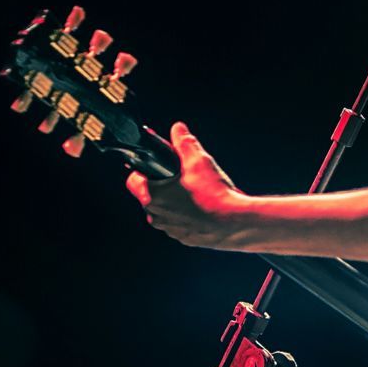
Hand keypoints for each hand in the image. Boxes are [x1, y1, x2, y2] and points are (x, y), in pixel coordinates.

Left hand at [125, 122, 246, 249]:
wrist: (235, 222)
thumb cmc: (213, 195)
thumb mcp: (198, 160)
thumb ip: (184, 141)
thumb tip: (178, 129)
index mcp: (152, 196)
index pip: (133, 179)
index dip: (144, 168)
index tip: (157, 165)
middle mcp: (156, 216)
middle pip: (149, 194)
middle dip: (162, 183)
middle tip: (181, 175)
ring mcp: (170, 229)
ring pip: (164, 209)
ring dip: (174, 200)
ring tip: (194, 190)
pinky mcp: (184, 237)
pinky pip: (179, 222)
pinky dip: (186, 214)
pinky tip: (202, 205)